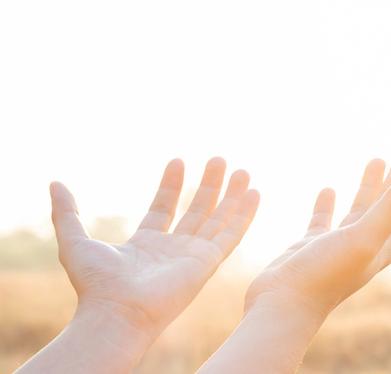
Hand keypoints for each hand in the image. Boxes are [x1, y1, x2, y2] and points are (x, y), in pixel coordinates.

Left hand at [50, 157, 259, 340]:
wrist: (116, 311)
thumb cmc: (96, 284)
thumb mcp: (74, 240)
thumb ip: (67, 212)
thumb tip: (54, 183)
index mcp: (147, 244)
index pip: (165, 208)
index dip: (172, 185)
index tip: (178, 161)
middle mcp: (174, 248)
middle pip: (197, 210)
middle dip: (209, 185)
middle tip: (219, 159)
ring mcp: (194, 255)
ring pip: (218, 219)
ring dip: (231, 195)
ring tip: (241, 170)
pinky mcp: (209, 261)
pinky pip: (232, 234)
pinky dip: (244, 214)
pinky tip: (254, 193)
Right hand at [197, 143, 390, 373]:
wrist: (281, 307)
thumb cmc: (324, 275)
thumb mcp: (363, 236)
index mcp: (384, 243)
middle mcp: (367, 244)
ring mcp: (340, 246)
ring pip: (362, 209)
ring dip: (371, 184)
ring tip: (377, 158)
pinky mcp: (313, 247)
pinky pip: (325, 220)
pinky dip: (329, 204)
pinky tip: (328, 189)